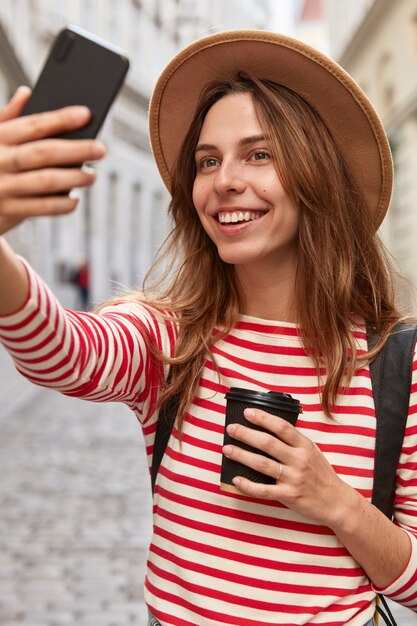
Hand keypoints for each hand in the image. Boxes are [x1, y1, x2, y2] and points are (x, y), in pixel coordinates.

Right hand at [0, 87, 105, 234]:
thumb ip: (7, 118)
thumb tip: (26, 93)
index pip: (33, 125)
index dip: (61, 119)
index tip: (86, 115)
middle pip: (43, 153)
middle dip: (76, 150)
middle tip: (100, 149)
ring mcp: (3, 187)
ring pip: (45, 181)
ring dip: (74, 178)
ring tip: (91, 176)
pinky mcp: (9, 210)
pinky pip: (42, 208)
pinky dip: (62, 204)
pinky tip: (74, 199)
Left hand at [222, 408, 352, 525]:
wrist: (336, 501)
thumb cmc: (321, 474)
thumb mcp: (312, 451)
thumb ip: (294, 441)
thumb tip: (268, 428)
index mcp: (304, 446)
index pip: (282, 427)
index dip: (264, 418)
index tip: (248, 412)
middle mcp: (299, 460)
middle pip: (268, 443)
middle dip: (246, 434)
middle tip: (231, 429)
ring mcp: (293, 478)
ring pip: (262, 464)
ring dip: (242, 455)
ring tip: (227, 449)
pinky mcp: (288, 496)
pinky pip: (264, 490)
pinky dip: (248, 485)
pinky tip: (236, 479)